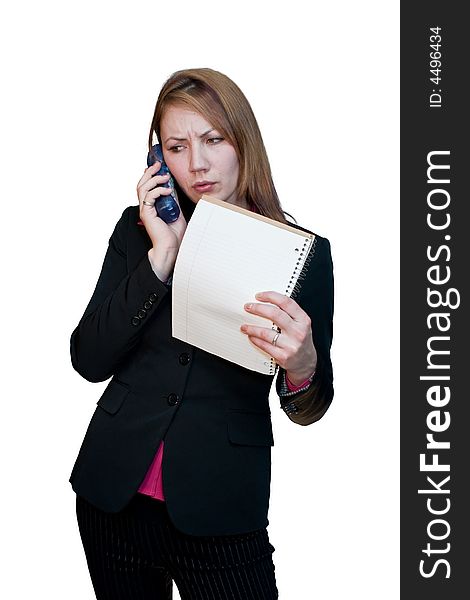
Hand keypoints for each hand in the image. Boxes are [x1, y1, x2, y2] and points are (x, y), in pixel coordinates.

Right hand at [136, 161, 186, 278]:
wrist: (171, 248)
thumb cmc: (174, 234)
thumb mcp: (176, 212)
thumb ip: (173, 201)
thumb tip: (174, 188)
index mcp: (151, 206)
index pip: (146, 186)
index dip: (150, 175)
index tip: (159, 167)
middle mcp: (145, 207)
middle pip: (141, 184)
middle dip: (149, 172)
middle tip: (158, 165)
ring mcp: (145, 210)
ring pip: (142, 188)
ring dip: (154, 179)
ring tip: (164, 176)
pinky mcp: (147, 214)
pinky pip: (149, 197)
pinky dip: (158, 190)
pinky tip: (168, 190)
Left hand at [240, 291, 316, 383]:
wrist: (306, 362)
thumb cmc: (300, 339)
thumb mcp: (300, 324)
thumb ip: (288, 313)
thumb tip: (265, 302)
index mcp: (303, 320)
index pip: (286, 302)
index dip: (270, 296)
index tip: (259, 296)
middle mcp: (298, 331)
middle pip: (275, 314)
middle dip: (258, 308)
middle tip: (248, 307)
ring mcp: (291, 345)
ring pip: (266, 332)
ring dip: (252, 328)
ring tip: (244, 326)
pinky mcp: (283, 356)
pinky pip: (264, 345)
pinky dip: (255, 339)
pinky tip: (251, 336)